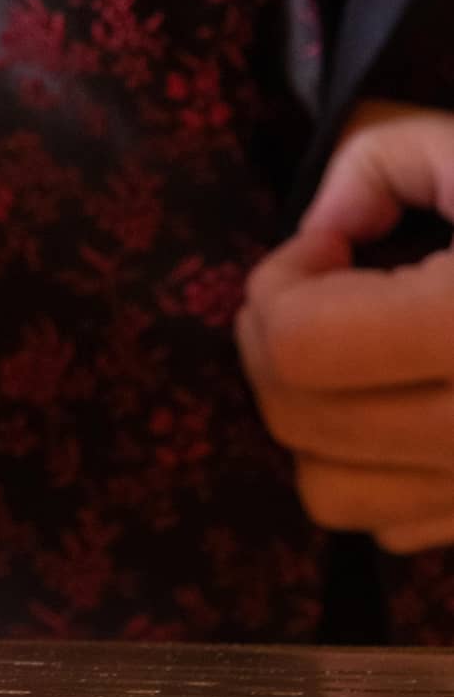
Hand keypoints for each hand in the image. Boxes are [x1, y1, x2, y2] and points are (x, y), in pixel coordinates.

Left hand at [236, 102, 453, 551]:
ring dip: (320, 420)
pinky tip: (417, 397)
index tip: (326, 243)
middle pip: (299, 424)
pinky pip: (400, 529)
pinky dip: (381, 471)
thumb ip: (372, 167)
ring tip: (371, 346)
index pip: (300, 348)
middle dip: (280, 345)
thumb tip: (312, 240)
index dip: (283, 284)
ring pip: (333, 498)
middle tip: (327, 286)